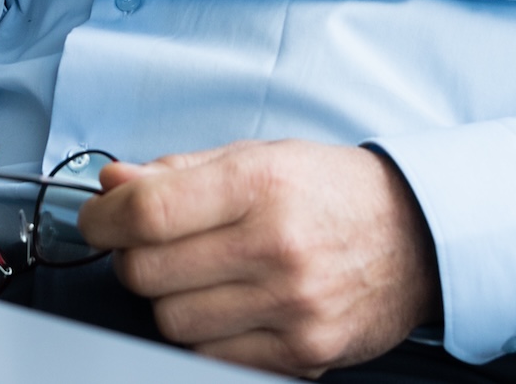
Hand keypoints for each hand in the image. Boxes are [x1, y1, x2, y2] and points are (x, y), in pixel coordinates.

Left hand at [78, 140, 440, 376]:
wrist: (418, 237)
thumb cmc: (333, 192)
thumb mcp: (258, 157)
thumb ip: (179, 171)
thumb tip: (113, 184)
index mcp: (260, 186)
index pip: (149, 212)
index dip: (104, 219)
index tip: (97, 219)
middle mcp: (276, 247)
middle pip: (148, 274)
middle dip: (132, 259)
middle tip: (150, 247)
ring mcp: (291, 307)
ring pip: (173, 323)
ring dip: (170, 301)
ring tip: (200, 276)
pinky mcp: (304, 352)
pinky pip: (214, 358)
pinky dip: (207, 336)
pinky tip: (230, 306)